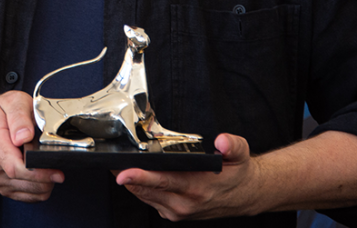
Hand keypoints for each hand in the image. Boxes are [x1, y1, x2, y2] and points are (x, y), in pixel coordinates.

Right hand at [0, 91, 63, 201]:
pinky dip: (40, 188)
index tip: (55, 169)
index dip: (38, 172)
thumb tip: (23, 136)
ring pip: (30, 192)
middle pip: (25, 181)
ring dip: (45, 183)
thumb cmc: (3, 113)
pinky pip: (28, 197)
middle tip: (57, 165)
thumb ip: (19, 117)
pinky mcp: (4, 187)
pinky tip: (41, 174)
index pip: (15, 167)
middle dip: (46, 177)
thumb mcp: (12, 102)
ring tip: (47, 165)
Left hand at [114, 133, 262, 220]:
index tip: (124, 173)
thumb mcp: (240, 155)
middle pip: (147, 190)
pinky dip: (140, 189)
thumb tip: (223, 141)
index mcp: (198, 187)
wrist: (246, 196)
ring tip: (117, 166)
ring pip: (144, 197)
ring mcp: (178, 211)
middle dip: (127, 176)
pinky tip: (135, 177)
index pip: (164, 181)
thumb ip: (232, 145)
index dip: (141, 177)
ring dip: (131, 183)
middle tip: (110, 161)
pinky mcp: (173, 214)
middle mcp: (186, 202)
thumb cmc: (238, 173)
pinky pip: (149, 201)